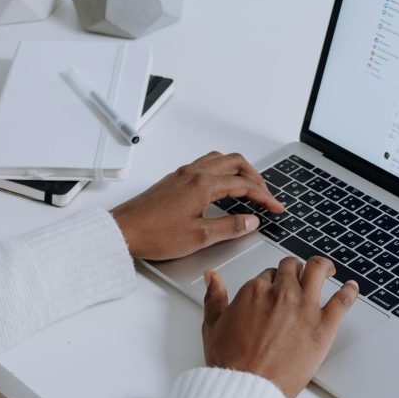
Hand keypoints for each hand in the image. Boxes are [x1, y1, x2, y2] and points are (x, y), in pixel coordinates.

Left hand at [111, 152, 284, 260]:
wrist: (123, 231)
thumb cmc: (154, 234)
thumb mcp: (199, 237)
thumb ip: (229, 227)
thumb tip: (250, 221)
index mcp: (203, 184)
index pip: (243, 185)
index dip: (264, 197)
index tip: (275, 208)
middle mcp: (193, 173)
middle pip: (234, 163)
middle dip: (254, 177)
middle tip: (265, 195)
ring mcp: (181, 174)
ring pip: (218, 160)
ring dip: (237, 170)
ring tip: (246, 187)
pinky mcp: (173, 180)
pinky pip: (204, 165)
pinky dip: (220, 171)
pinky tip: (219, 188)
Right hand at [201, 256, 358, 397]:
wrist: (246, 387)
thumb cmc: (230, 362)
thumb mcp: (213, 325)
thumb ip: (213, 296)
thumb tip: (212, 276)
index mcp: (254, 291)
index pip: (268, 274)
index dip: (272, 281)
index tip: (274, 288)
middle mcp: (281, 293)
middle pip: (292, 268)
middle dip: (294, 270)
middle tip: (298, 276)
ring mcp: (304, 307)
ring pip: (317, 271)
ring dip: (322, 267)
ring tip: (326, 269)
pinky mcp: (323, 326)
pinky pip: (343, 300)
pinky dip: (350, 291)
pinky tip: (352, 288)